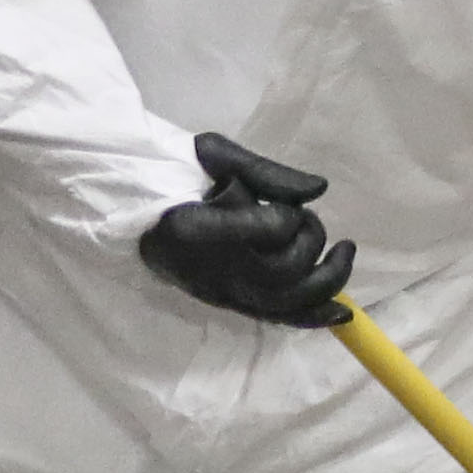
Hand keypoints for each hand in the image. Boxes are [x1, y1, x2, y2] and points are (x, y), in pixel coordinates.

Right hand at [137, 136, 355, 326]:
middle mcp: (210, 268)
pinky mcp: (228, 302)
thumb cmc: (170, 170)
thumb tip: (318, 189)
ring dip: (327, 276)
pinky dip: (313, 318)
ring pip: (286, 300)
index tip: (282, 203)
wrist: (129, 207)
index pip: (267, 231)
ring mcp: (219, 290)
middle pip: (284, 270)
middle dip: (311, 241)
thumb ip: (266, 171)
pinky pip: (274, 319)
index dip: (288, 216)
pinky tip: (343, 313)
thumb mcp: (213, 153)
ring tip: (342, 251)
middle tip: (309, 220)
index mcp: (197, 227)